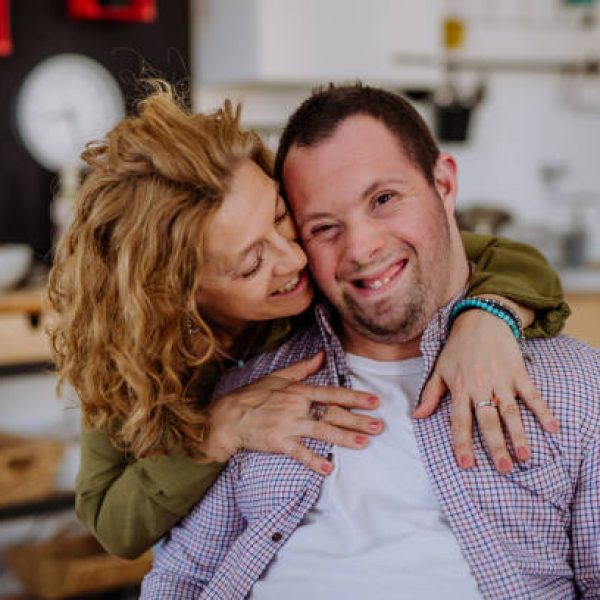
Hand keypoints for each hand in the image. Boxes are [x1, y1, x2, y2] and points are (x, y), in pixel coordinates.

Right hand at [205, 351, 382, 473]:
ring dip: (344, 437)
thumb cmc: (253, 396)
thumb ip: (303, 368)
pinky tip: (328, 467)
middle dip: (357, 420)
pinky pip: (299, 452)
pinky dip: (313, 460)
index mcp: (299, 391)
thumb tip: (322, 354)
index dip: (354, 397)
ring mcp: (288, 424)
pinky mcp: (278, 441)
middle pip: (332, 413)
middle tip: (379, 426)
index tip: (374, 401)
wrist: (228, 416)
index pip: (332, 393)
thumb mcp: (278, 377)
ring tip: (364, 443)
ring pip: (321, 431)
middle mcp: (296, 406)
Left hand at [414, 307, 558, 472]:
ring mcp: (501, 380)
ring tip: (524, 457)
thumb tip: (417, 416)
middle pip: (488, 421)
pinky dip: (542, 411)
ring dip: (518, 435)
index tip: (466, 464)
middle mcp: (481, 387)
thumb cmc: (457, 347)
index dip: (462, 443)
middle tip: (503, 468)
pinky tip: (552, 428)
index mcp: (460, 388)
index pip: (460, 421)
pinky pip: (532, 395)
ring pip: (511, 412)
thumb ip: (430, 395)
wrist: (481, 319)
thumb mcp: (439, 369)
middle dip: (495, 446)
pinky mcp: (518, 373)